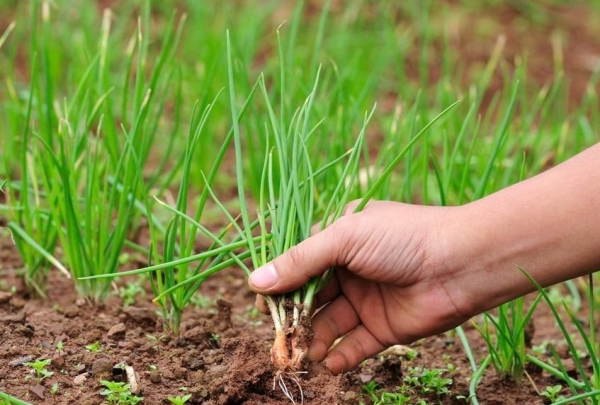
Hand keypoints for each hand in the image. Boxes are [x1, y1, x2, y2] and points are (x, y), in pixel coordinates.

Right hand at [248, 200, 470, 373]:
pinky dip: (340, 356)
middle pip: (310, 297)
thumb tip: (255, 281)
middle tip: (279, 338)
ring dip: (313, 339)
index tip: (262, 304)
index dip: (280, 283)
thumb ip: (300, 261)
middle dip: (293, 318)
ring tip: (302, 354)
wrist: (461, 263)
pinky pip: (355, 345)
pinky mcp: (384, 328)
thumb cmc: (401, 238)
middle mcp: (350, 269)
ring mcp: (367, 300)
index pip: (299, 263)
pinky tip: (329, 363)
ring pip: (329, 323)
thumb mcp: (344, 237)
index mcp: (340, 239)